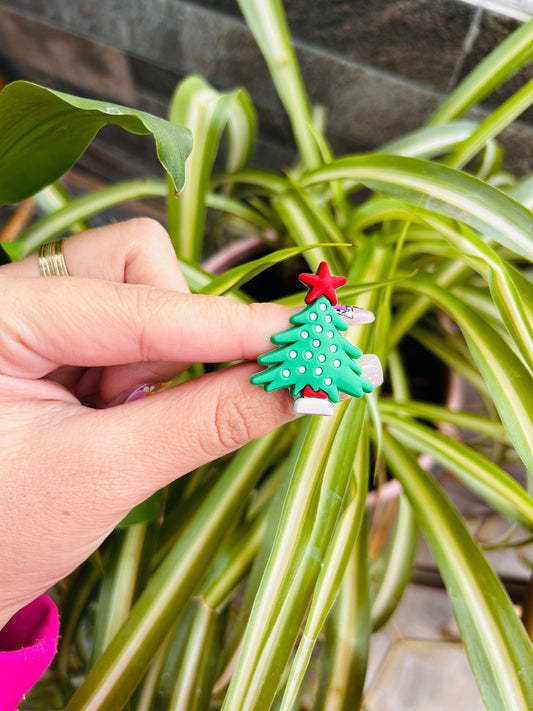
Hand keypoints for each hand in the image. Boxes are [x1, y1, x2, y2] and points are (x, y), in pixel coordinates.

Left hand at [0, 219, 296, 627]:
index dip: (227, 324)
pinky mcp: (57, 337)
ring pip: (139, 290)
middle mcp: (13, 297)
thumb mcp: (103, 477)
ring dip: (155, 358)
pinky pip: (131, 324)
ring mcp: (35, 313)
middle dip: (172, 335)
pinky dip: (146, 367)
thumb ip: (205, 422)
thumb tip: (297, 388)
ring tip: (114, 422)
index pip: (134, 302)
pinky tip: (113, 412)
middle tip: (145, 405)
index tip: (302, 336)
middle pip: (133, 264)